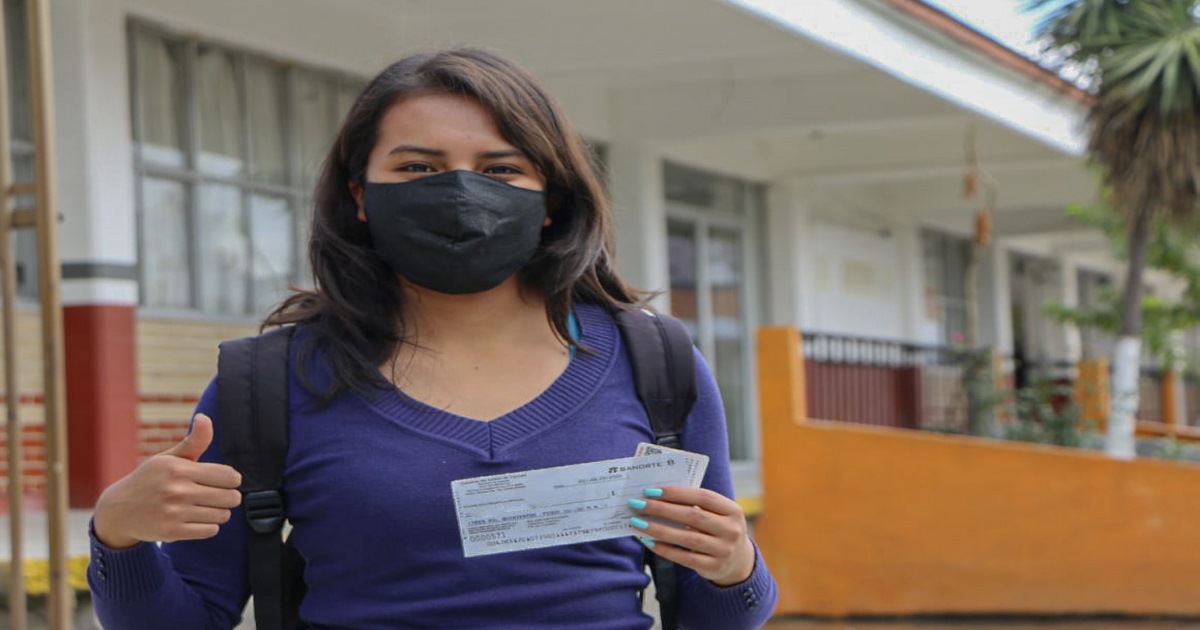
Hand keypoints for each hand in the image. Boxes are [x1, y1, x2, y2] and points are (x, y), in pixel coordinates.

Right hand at [92, 414, 242, 548]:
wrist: (119, 510)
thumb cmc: (150, 480)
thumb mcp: (169, 458)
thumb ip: (194, 441)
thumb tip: (205, 418)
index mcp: (179, 469)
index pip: (229, 476)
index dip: (232, 479)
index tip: (224, 480)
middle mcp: (177, 491)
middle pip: (231, 497)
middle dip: (229, 496)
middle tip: (218, 495)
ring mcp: (174, 513)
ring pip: (222, 516)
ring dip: (219, 512)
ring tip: (206, 507)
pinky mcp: (171, 532)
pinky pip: (211, 531)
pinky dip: (209, 526)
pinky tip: (197, 519)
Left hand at [628, 487, 755, 585]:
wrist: (738, 561)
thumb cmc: (718, 529)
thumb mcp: (717, 514)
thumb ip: (695, 505)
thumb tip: (657, 496)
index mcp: (733, 510)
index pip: (703, 497)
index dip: (676, 493)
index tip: (651, 491)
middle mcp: (731, 530)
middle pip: (692, 516)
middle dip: (662, 509)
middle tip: (638, 504)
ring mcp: (724, 550)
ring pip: (686, 538)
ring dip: (659, 529)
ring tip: (638, 522)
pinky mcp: (713, 567)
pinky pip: (684, 558)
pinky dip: (664, 549)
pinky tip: (649, 542)